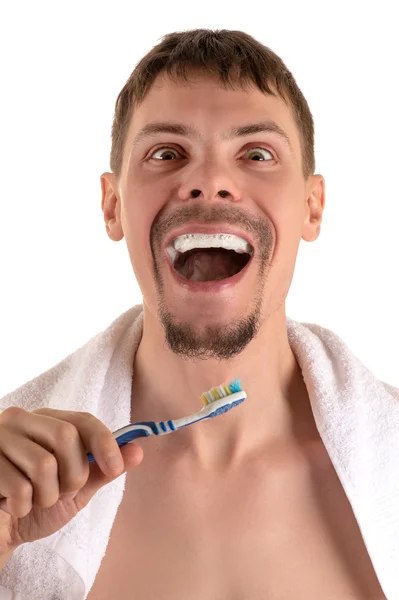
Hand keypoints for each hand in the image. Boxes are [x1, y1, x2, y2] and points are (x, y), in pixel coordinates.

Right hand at [0, 407, 142, 554]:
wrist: (1, 533)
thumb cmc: (37, 505)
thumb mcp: (77, 489)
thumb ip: (103, 469)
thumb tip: (138, 450)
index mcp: (47, 420)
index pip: (83, 420)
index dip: (104, 442)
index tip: (114, 468)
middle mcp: (22, 420)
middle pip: (65, 436)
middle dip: (73, 475)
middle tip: (61, 493)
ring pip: (43, 464)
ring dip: (46, 496)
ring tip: (33, 500)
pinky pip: (19, 487)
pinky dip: (23, 507)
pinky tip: (12, 506)